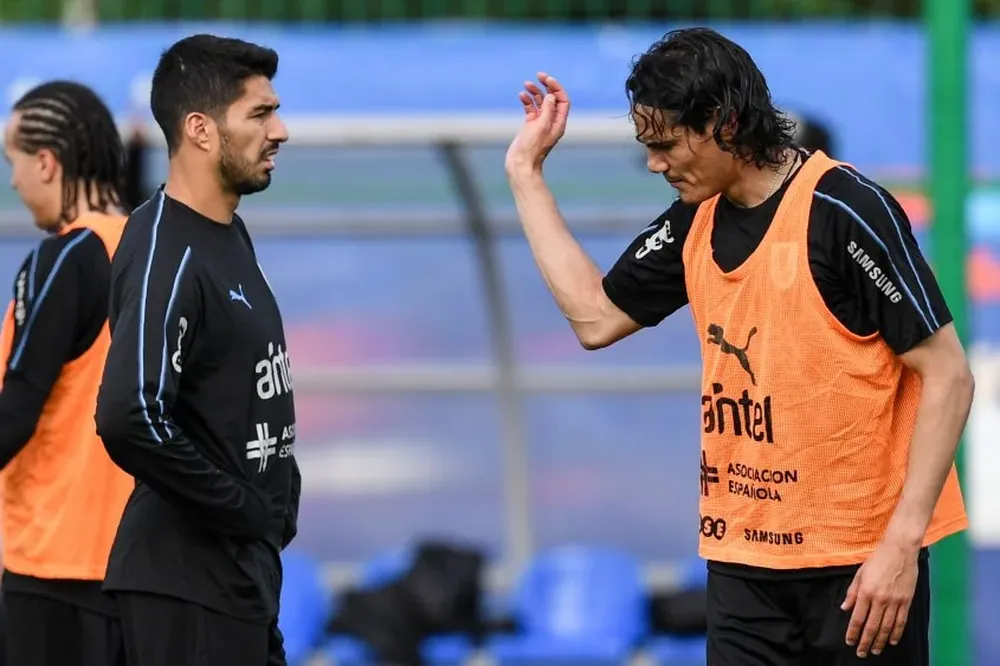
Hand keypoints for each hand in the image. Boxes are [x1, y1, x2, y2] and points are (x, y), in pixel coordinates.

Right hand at [505, 72, 570, 174]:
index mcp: (558, 122)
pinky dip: (527, 101)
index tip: (547, 79)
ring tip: (526, 84)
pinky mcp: (529, 126)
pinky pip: (530, 110)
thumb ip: (547, 110)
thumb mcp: (542, 126)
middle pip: (552, 99)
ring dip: (534, 92)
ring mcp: (540, 124)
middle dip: (546, 87)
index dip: (556, 88)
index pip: (562, 100)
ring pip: (540, 103)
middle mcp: (551, 122)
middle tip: (539, 76)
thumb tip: (550, 96)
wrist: (520, 164)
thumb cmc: (532, 148)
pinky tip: (522, 96)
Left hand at [841, 538, 919, 657]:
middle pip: (871, 626)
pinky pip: (901, 621)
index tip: (850, 642)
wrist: (899, 551)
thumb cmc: (877, 560)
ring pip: (886, 627)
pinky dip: (896, 633)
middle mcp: (880, 599)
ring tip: (875, 651)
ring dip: (880, 641)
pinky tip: (891, 641)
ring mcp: (894, 601)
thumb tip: (844, 608)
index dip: (853, 632)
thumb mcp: (859, 574)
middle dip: (865, 642)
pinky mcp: (906, 601)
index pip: (857, 618)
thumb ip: (852, 592)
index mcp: (866, 592)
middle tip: (861, 653)